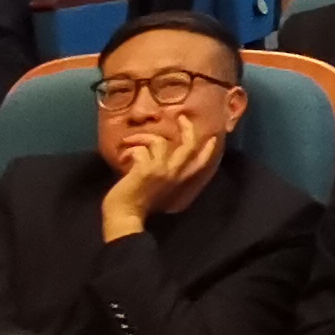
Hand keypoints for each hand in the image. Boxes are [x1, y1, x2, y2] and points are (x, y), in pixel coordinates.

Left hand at [99, 108, 222, 241]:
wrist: (125, 217)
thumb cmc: (139, 207)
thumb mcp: (159, 192)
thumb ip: (165, 177)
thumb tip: (162, 160)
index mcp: (180, 182)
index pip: (200, 163)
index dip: (208, 149)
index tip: (212, 137)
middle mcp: (175, 174)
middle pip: (189, 145)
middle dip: (187, 129)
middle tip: (181, 117)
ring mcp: (162, 170)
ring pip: (159, 142)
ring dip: (142, 138)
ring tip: (129, 140)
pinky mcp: (146, 168)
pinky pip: (140, 149)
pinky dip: (129, 150)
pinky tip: (122, 155)